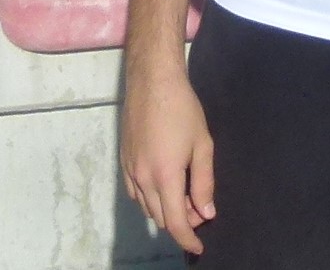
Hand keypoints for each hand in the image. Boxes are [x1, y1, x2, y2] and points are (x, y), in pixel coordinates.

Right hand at [121, 71, 215, 253]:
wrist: (152, 81)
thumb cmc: (183, 109)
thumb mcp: (202, 144)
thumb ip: (204, 181)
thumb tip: (206, 212)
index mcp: (164, 177)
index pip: (175, 222)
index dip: (188, 239)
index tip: (199, 247)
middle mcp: (143, 179)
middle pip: (161, 218)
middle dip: (181, 222)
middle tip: (199, 209)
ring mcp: (130, 171)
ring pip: (147, 207)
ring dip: (165, 210)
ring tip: (185, 196)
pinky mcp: (123, 161)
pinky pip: (136, 193)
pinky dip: (150, 198)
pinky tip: (163, 185)